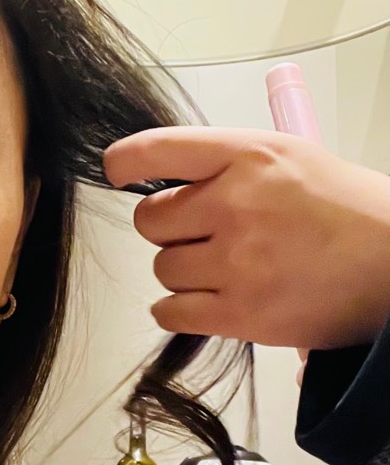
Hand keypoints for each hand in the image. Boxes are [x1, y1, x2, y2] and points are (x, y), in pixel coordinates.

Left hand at [103, 127, 389, 350]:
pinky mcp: (242, 313)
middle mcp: (237, 204)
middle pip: (150, 219)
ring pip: (162, 267)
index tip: (119, 172)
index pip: (157, 150)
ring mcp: (238, 261)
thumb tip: (161, 181)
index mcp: (249, 155)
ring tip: (226, 268)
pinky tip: (205, 300)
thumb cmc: (345, 211)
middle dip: (169, 228)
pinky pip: (170, 311)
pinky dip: (178, 309)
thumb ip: (225, 165)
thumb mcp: (289, 159)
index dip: (125, 163)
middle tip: (205, 234)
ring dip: (182, 271)